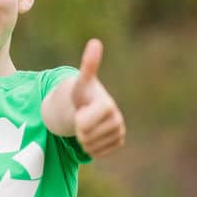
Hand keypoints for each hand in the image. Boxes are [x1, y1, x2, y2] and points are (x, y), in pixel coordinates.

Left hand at [71, 39, 125, 156]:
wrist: (87, 106)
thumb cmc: (82, 93)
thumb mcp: (81, 81)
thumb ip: (89, 65)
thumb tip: (95, 42)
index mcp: (108, 106)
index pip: (83, 125)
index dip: (77, 120)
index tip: (82, 108)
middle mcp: (118, 120)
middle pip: (85, 138)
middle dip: (79, 130)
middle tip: (84, 117)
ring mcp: (119, 133)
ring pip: (90, 148)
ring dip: (84, 139)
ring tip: (88, 124)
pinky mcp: (118, 143)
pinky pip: (97, 154)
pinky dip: (91, 147)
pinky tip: (93, 133)